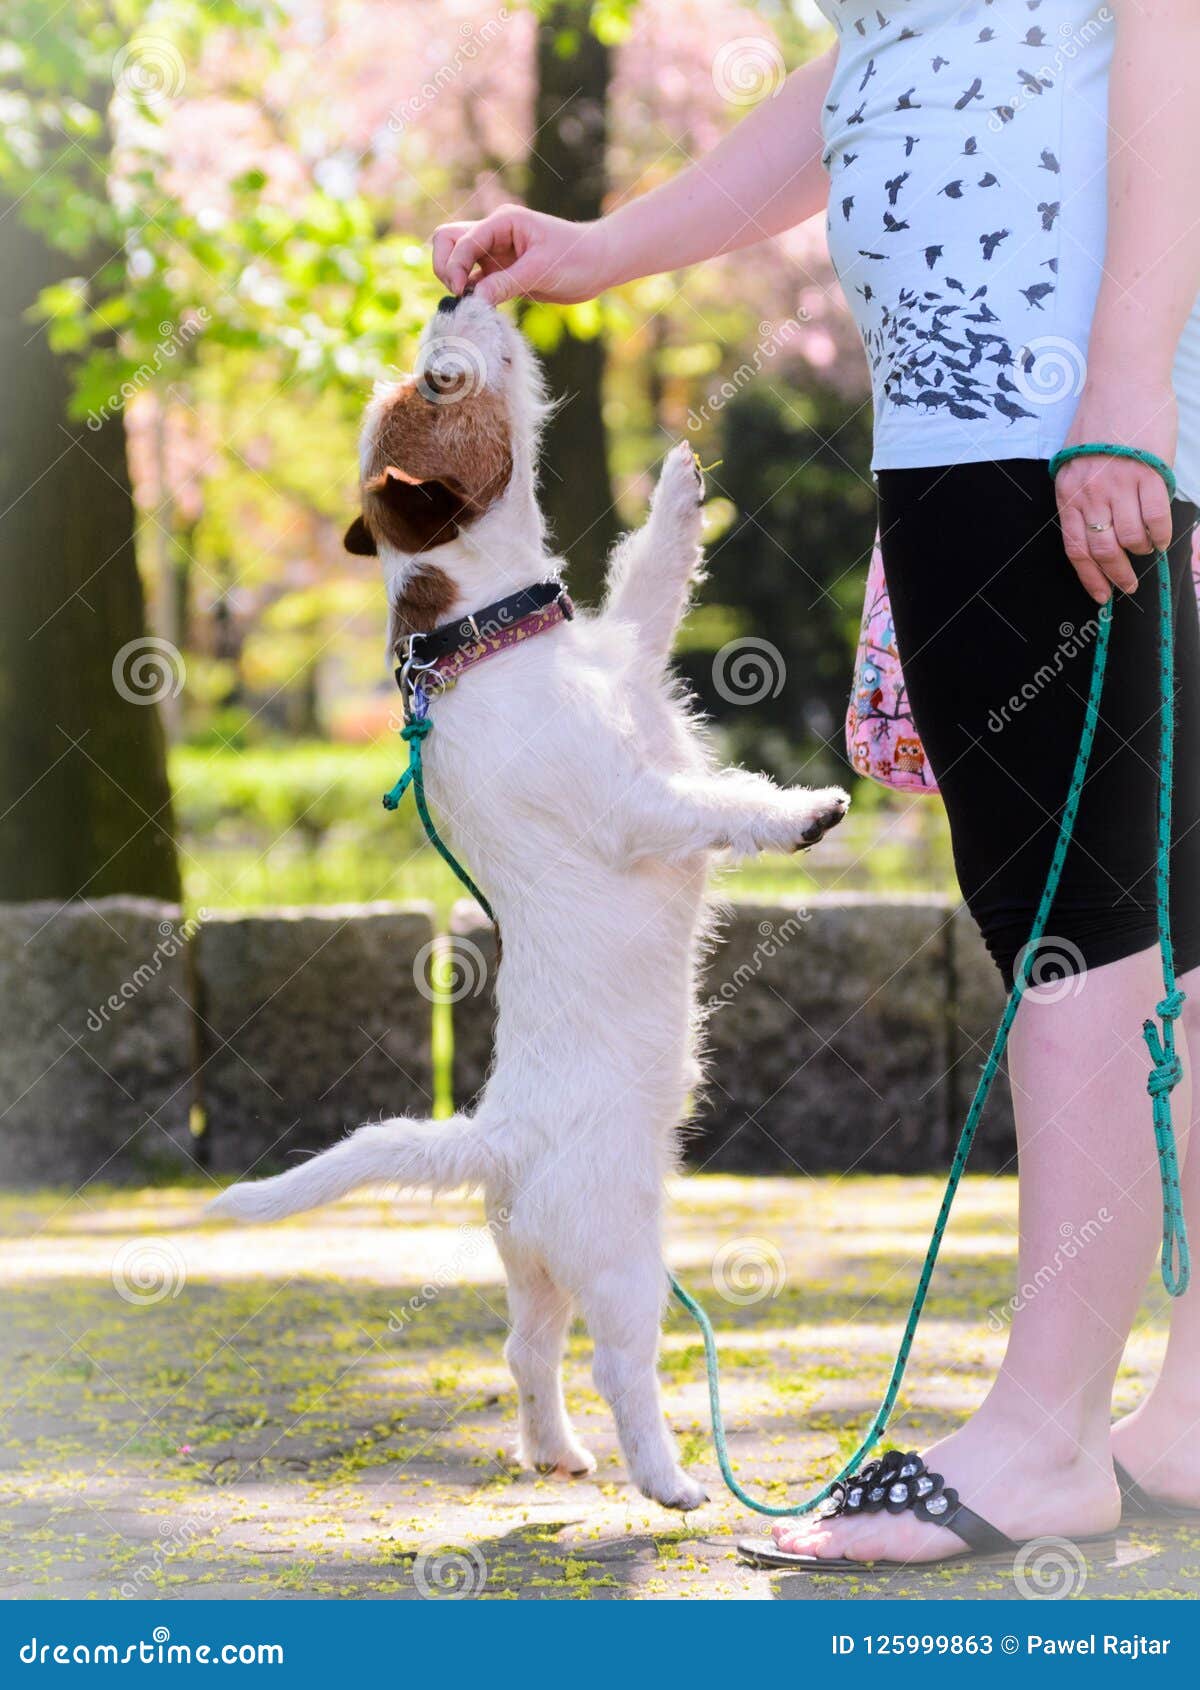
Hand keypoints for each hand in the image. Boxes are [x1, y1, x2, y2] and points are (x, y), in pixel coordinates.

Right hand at [431, 205, 612, 305]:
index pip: (461, 239)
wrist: (598, 265)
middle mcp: (494, 235)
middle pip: (449, 242)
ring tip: (471, 305)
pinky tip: (481, 311)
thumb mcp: (541, 270)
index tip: (461, 292)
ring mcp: (496, 254)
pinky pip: (474, 283)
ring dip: (456, 283)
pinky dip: (471, 296)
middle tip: (458, 294)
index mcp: (502, 222)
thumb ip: (506, 283)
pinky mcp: (501, 274)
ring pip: (458, 263)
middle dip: (445, 267)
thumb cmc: (576, 257)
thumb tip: (473, 301)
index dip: (454, 265)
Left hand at [1055, 379, 1177, 603]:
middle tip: (1129, 585)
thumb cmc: (1100, 419)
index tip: (1100, 595)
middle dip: (1117, 575)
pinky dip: (1161, 534)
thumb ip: (1081, 493)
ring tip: (1148, 548)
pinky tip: (1162, 537)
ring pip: (1131, 538)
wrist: (1122, 382)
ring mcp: (1120, 484)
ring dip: (1142, 550)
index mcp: (1068, 492)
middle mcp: (1090, 493)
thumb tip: (1095, 526)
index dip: (1089, 577)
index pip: (1074, 548)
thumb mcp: (1074, 460)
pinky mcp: (1149, 474)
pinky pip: (1156, 518)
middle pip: (1103, 550)